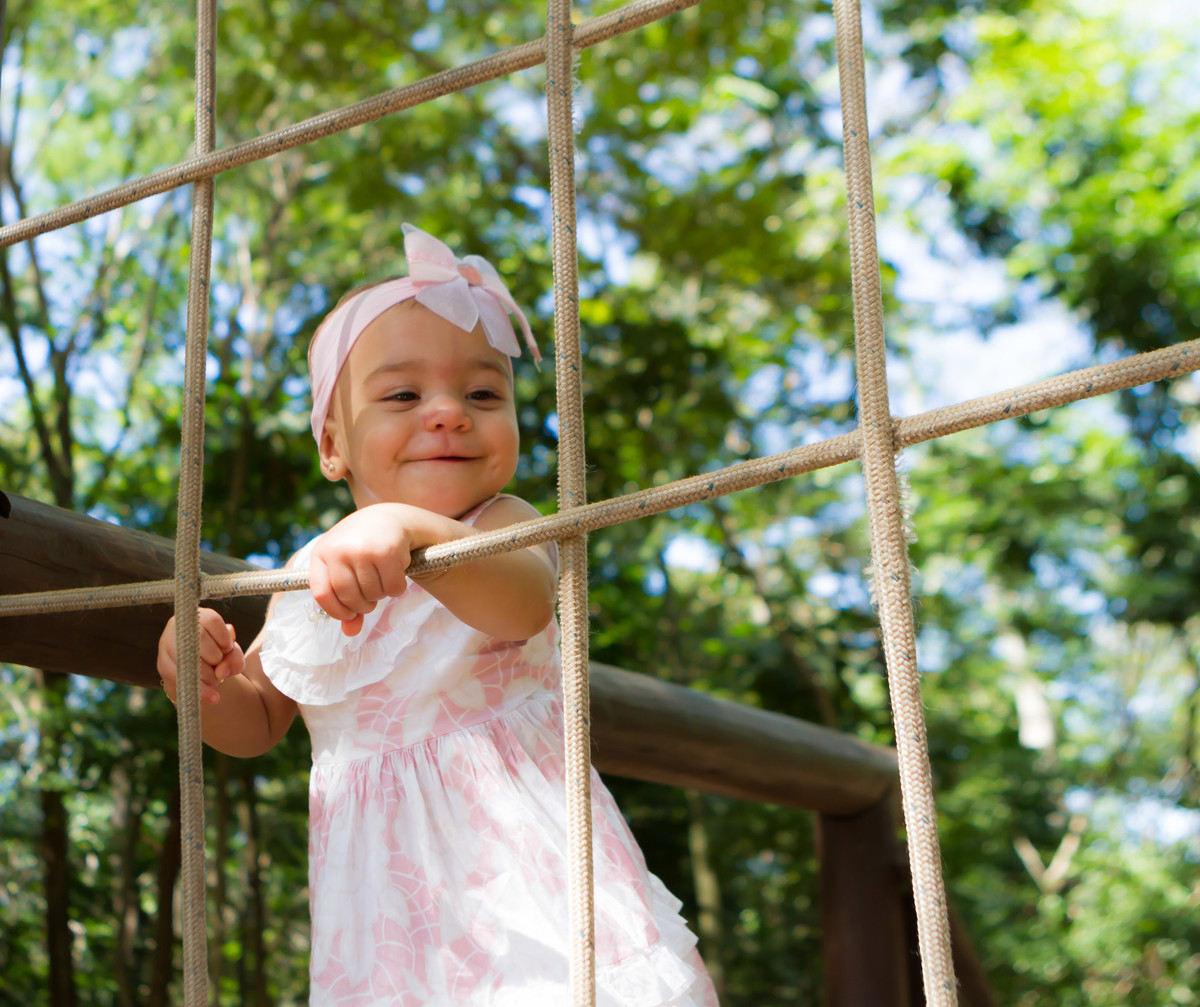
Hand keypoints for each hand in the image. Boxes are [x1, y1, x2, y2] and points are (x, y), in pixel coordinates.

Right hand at [158, 608, 245, 704]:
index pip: (212, 620)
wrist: (201, 672)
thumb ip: (234, 658)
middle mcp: (179, 626)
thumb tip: (221, 671)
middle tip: (220, 667)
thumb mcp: (232, 654)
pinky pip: (178, 677)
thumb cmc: (218, 655)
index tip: (228, 649)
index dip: (224, 638)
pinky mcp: (162, 663)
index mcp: (198, 617)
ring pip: (187, 659)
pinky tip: (212, 697)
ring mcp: (166, 644)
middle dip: (216, 659)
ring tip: (215, 680)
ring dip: (207, 675)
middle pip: (200, 639)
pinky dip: (199, 689)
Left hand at [308, 504, 416, 636]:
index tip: (349, 614)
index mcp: (322, 553)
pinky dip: (397, 588)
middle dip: (363, 605)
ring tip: (382, 579)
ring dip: (381, 595)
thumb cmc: (362, 547)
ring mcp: (364, 550)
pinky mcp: (388, 551)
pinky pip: (393, 588)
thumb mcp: (346, 567)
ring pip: (373, 594)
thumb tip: (350, 633)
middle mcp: (340, 550)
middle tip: (371, 598)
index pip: (322, 594)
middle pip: (350, 598)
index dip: (336, 611)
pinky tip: (396, 572)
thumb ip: (345, 600)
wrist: (389, 518)